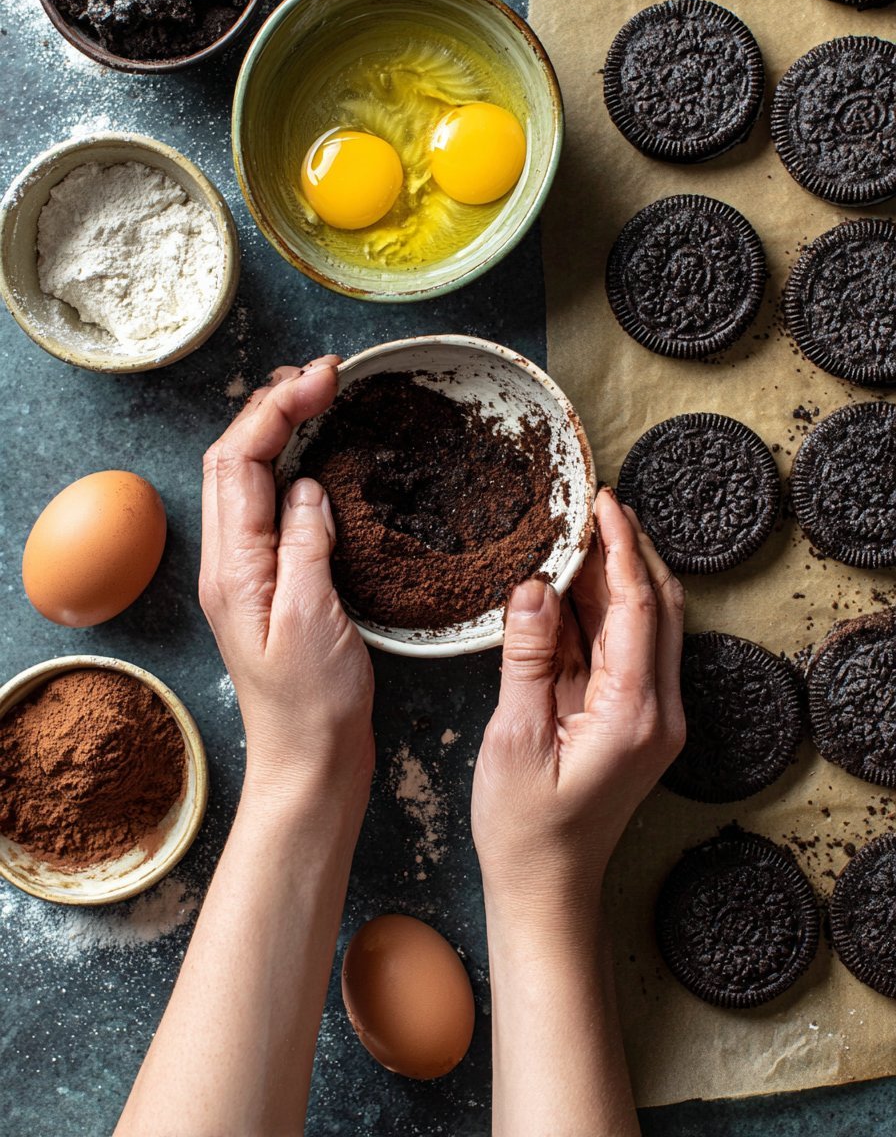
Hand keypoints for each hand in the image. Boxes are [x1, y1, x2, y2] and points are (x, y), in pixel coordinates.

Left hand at [200, 358, 373, 806]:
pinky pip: (272, 507)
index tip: (322, 379)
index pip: (240, 462)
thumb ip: (306, 545)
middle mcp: (232, 562)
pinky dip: (293, 468)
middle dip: (274, 406)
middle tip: (325, 376)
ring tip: (319, 397)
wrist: (311, 764)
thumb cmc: (312, 706)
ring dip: (280, 431)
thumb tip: (306, 488)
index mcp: (234, 566)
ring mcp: (250, 572)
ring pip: (251, 479)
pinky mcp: (275, 584)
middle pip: (236, 460)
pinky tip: (320, 461)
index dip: (276, 410)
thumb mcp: (313, 619)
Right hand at [471, 487, 684, 920]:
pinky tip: (568, 588)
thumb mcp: (514, 737)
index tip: (604, 502)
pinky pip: (626, 650)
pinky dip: (602, 613)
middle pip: (658, 605)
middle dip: (629, 549)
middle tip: (592, 505)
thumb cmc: (527, 828)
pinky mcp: (635, 719)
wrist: (547, 889)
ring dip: (616, 577)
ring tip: (576, 534)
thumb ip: (527, 656)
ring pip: (646, 624)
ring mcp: (652, 715)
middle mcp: (658, 710)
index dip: (622, 546)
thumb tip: (533, 585)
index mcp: (633, 712)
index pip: (639, 606)